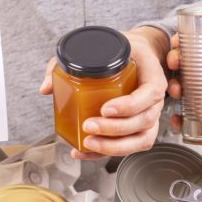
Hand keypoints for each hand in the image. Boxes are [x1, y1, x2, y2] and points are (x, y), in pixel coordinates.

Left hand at [40, 26, 168, 159]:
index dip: (129, 106)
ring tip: (88, 143)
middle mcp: (155, 101)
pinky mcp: (138, 131)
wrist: (139, 57)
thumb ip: (70, 63)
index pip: (150, 94)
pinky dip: (106, 154)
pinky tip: (84, 151)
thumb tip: (46, 88)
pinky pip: (129, 147)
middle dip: (115, 129)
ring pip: (140, 140)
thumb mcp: (102, 47)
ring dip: (114, 146)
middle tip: (89, 126)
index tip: (105, 109)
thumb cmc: (124, 52)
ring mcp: (149, 118)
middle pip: (143, 121)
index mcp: (152, 76)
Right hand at [166, 42, 201, 168]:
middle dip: (175, 63)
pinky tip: (177, 120)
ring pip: (185, 92)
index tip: (177, 41)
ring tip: (177, 91)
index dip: (185, 42)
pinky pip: (191, 121)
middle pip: (189, 68)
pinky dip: (180, 121)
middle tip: (176, 63)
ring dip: (173, 89)